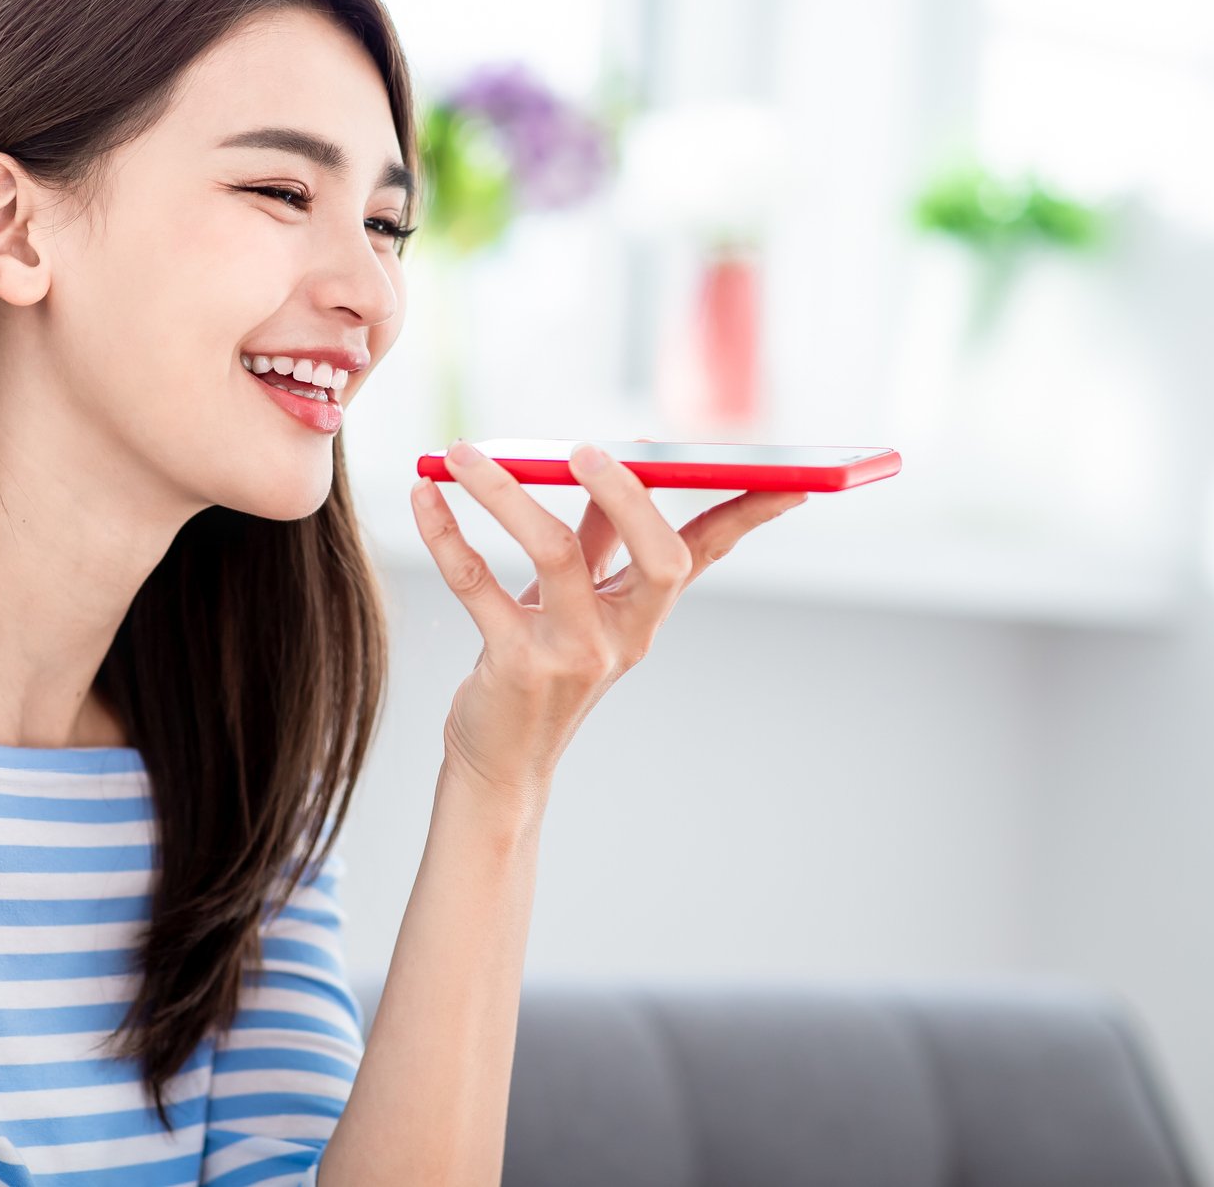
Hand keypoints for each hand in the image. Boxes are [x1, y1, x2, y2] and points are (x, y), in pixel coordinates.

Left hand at [411, 438, 808, 804]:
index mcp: (645, 613)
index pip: (710, 550)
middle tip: (584, 448)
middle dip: (628, 494)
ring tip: (462, 453)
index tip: (790, 475)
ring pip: (555, 552)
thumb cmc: (539, 672)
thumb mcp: (577, 606)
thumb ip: (592, 540)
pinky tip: (423, 495)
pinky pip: (474, 582)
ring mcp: (573, 653)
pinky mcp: (515, 664)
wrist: (500, 764)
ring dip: (504, 492)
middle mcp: (622, 634)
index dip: (751, 511)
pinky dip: (445, 532)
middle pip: (657, 556)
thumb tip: (602, 461)